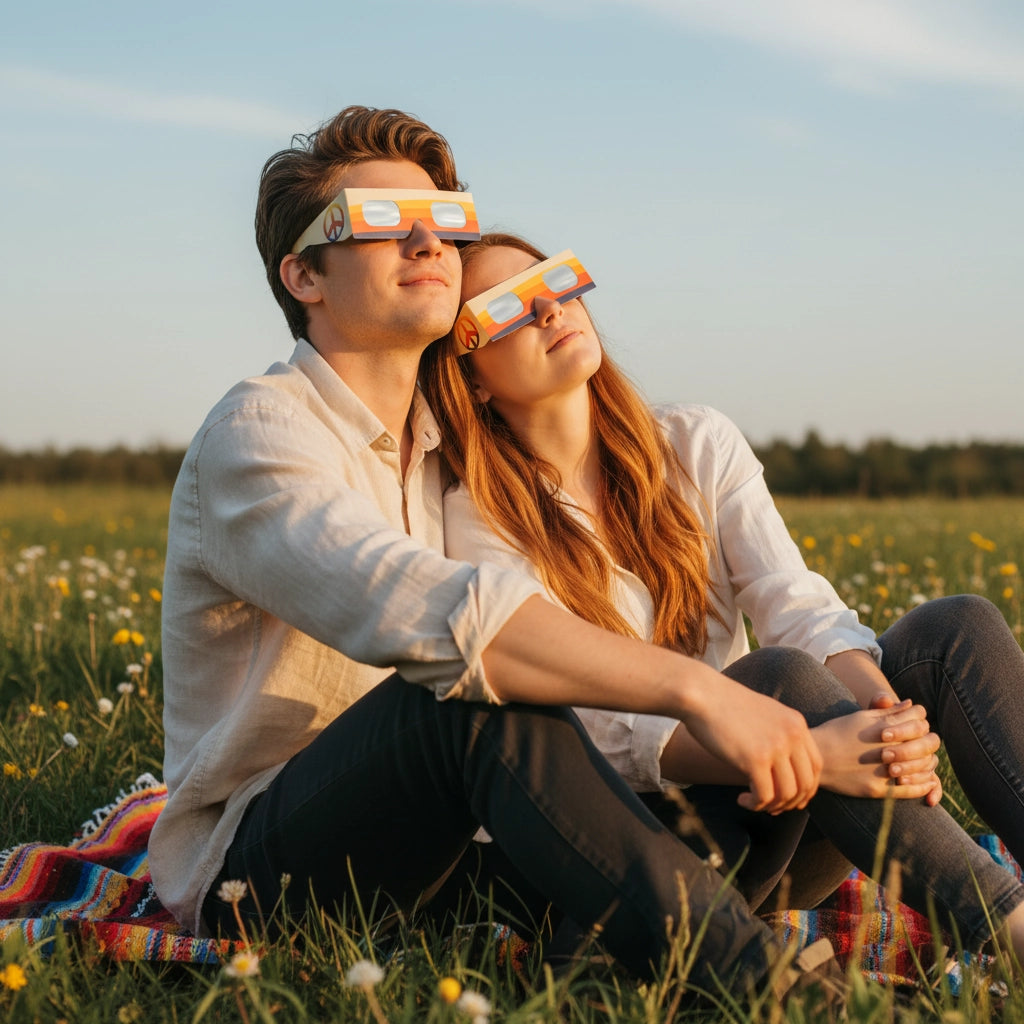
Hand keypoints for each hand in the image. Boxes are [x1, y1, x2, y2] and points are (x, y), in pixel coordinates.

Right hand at [684, 676, 821, 814]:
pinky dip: (755, 804)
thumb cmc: (724, 703)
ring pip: (787, 794)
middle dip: (791, 802)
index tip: (789, 798)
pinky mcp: (755, 759)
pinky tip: (742, 799)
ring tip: (754, 802)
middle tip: (772, 807)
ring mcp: (775, 747)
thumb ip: (778, 733)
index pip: (816, 766)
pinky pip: (764, 796)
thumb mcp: (763, 712)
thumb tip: (781, 763)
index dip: (806, 788)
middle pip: (806, 783)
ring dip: (772, 806)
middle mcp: (792, 735)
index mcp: (796, 723)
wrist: (701, 694)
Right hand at [813, 701, 939, 800]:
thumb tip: (910, 704)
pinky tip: (927, 783)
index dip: (921, 720)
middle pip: (927, 742)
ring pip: (923, 766)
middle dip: (927, 742)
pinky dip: (923, 786)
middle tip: (922, 745)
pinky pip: (911, 790)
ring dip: (928, 763)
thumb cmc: (836, 732)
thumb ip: (888, 712)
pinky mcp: (878, 789)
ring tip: (926, 762)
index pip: (919, 719)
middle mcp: (887, 747)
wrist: (815, 756)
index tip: (916, 725)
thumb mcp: (860, 717)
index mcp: (884, 726)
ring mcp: (883, 769)